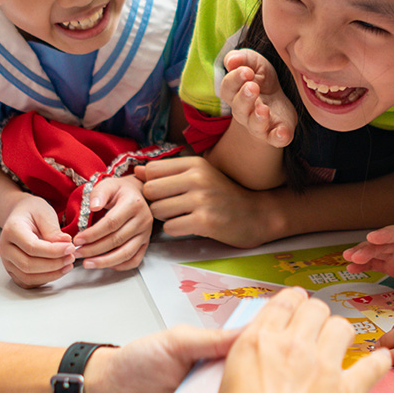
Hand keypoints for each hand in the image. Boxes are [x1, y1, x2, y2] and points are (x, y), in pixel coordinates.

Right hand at [0, 195, 75, 287]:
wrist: (21, 215)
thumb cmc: (32, 212)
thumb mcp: (44, 212)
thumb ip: (53, 229)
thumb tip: (65, 244)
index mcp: (11, 230)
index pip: (32, 247)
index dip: (53, 251)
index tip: (70, 248)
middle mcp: (5, 248)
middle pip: (28, 265)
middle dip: (53, 264)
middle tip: (71, 257)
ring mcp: (7, 261)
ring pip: (27, 277)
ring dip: (51, 274)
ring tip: (67, 265)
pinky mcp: (13, 270)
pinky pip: (28, 282)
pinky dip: (44, 279)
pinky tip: (58, 271)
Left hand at [73, 175, 152, 270]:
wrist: (136, 194)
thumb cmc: (119, 191)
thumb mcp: (108, 185)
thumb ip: (98, 194)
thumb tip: (93, 207)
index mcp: (133, 204)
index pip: (111, 223)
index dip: (93, 234)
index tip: (77, 240)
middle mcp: (143, 220)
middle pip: (117, 240)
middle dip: (94, 249)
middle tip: (77, 252)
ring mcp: (145, 233)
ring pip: (126, 253)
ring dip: (105, 262)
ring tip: (88, 263)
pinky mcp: (145, 243)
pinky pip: (135, 260)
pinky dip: (120, 265)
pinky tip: (105, 264)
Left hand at [139, 156, 278, 247]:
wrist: (256, 214)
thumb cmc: (224, 194)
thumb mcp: (199, 175)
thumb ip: (168, 172)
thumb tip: (136, 170)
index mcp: (194, 163)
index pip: (151, 169)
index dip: (151, 183)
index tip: (163, 191)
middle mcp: (197, 178)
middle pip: (150, 190)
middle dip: (155, 201)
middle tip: (170, 205)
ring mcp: (201, 200)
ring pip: (158, 210)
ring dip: (165, 217)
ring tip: (182, 215)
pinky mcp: (204, 222)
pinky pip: (170, 227)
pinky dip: (175, 229)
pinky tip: (189, 225)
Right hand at [181, 288, 390, 392]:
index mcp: (255, 344)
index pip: (279, 303)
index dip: (288, 300)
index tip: (291, 303)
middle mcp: (292, 347)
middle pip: (314, 308)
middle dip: (314, 313)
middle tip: (313, 321)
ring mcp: (324, 366)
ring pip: (342, 327)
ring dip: (340, 331)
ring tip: (338, 338)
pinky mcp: (347, 390)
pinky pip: (371, 366)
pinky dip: (377, 363)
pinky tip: (380, 360)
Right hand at [219, 49, 296, 147]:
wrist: (279, 101)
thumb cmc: (261, 80)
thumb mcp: (254, 63)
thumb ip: (242, 58)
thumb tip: (231, 61)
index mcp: (235, 94)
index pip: (228, 88)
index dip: (235, 79)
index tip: (247, 71)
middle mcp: (244, 112)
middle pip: (239, 108)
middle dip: (245, 98)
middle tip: (253, 87)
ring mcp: (260, 125)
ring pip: (255, 125)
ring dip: (258, 118)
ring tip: (264, 109)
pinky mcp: (276, 133)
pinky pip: (275, 139)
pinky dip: (278, 137)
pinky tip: (282, 132)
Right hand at [343, 224, 393, 284]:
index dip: (386, 235)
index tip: (373, 237)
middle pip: (384, 242)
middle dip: (369, 247)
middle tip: (355, 253)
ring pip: (377, 252)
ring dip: (362, 254)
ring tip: (348, 258)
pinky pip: (377, 264)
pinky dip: (364, 266)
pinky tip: (352, 268)